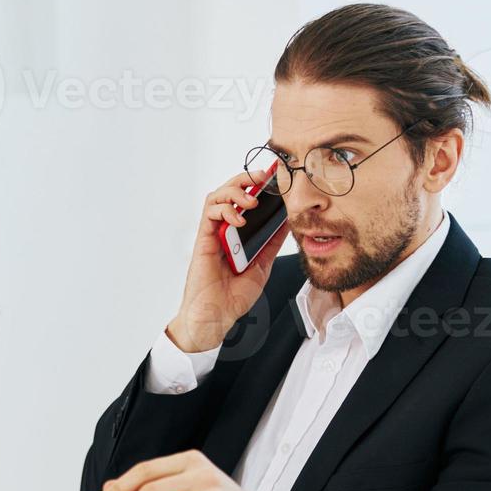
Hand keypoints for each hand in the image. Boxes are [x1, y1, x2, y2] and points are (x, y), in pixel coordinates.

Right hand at [167, 171, 289, 352]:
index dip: (259, 184)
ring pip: (218, 196)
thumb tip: (288, 222)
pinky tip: (239, 219)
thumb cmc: (234, 297)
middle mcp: (224, 229)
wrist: (217, 316)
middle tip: (265, 175)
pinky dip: (225, 210)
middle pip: (230, 191)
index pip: (246, 200)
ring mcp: (212, 233)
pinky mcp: (203, 240)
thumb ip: (271, 243)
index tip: (276, 174)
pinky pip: (209, 213)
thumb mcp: (262, 265)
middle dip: (247, 178)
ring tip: (252, 199)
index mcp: (238, 234)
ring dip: (235, 191)